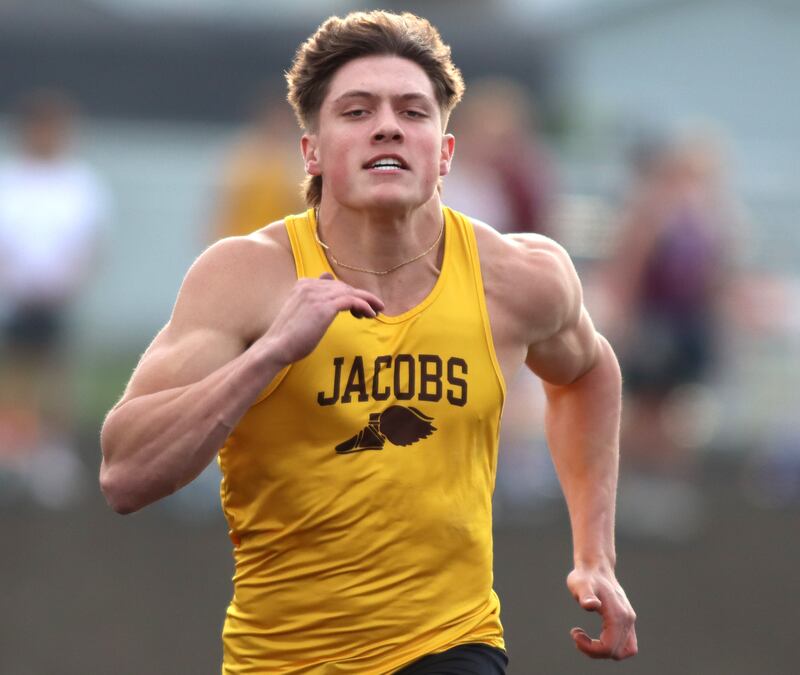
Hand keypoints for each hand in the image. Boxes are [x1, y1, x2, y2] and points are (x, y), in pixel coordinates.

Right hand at [261, 273, 383, 366]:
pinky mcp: (324, 306)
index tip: (357, 307)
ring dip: (367, 300)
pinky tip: (371, 314)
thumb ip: (313, 302)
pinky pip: (352, 300)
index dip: (348, 293)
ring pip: (350, 291)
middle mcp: (310, 285)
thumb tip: (325, 291)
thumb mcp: (302, 314)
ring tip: (378, 310)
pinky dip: (364, 305)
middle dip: (361, 296)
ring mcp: (317, 294)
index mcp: (303, 284)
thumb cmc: (289, 337)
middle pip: (344, 286)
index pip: (333, 284)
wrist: (276, 347)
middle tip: (374, 308)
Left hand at [566, 566, 637, 659]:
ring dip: (605, 651)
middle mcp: (628, 620)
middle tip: (577, 635)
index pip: (609, 648)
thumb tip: (591, 605)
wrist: (596, 566)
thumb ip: (585, 595)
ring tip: (586, 640)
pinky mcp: (627, 620)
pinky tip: (596, 637)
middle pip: (617, 653)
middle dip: (595, 651)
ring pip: (625, 651)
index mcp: (618, 615)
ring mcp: (630, 620)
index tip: (575, 633)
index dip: (590, 648)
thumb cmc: (585, 576)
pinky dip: (612, 646)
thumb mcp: (580, 584)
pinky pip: (626, 644)